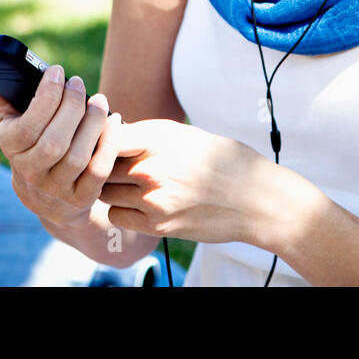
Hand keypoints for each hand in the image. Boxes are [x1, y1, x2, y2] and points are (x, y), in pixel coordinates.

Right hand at [0, 66, 123, 228]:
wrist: (47, 199)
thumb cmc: (30, 147)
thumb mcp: (11, 125)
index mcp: (10, 149)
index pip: (27, 127)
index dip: (46, 97)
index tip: (58, 70)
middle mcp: (31, 172)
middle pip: (54, 142)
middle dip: (71, 107)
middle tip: (79, 83)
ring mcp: (56, 188)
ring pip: (77, 156)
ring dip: (92, 123)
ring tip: (99, 100)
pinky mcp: (81, 197)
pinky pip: (98, 171)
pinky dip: (109, 144)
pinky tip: (114, 121)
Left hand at [99, 118, 276, 245]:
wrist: (256, 201)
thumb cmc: (225, 162)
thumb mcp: (188, 135)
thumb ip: (150, 135)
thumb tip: (114, 133)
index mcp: (162, 139)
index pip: (109, 135)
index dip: (103, 136)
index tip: (106, 137)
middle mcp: (154, 169)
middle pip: (102, 164)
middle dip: (104, 161)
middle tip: (117, 162)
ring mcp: (154, 200)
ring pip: (105, 191)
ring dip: (111, 186)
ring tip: (129, 181)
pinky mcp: (158, 225)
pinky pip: (116, 215)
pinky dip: (121, 209)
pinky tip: (137, 202)